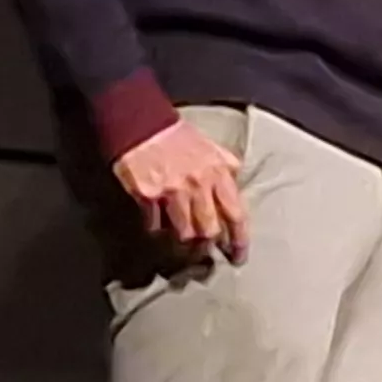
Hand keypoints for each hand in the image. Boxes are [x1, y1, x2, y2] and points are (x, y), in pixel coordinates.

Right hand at [114, 119, 247, 262]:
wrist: (142, 124)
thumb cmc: (179, 137)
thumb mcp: (212, 148)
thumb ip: (227, 167)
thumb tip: (237, 185)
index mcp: (219, 173)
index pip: (236, 214)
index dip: (239, 240)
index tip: (238, 257)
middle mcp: (198, 185)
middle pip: (210, 230)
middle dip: (209, 245)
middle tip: (205, 252)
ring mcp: (171, 192)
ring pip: (184, 232)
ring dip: (183, 242)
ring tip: (182, 244)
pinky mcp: (146, 195)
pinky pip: (155, 225)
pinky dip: (157, 230)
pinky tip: (158, 227)